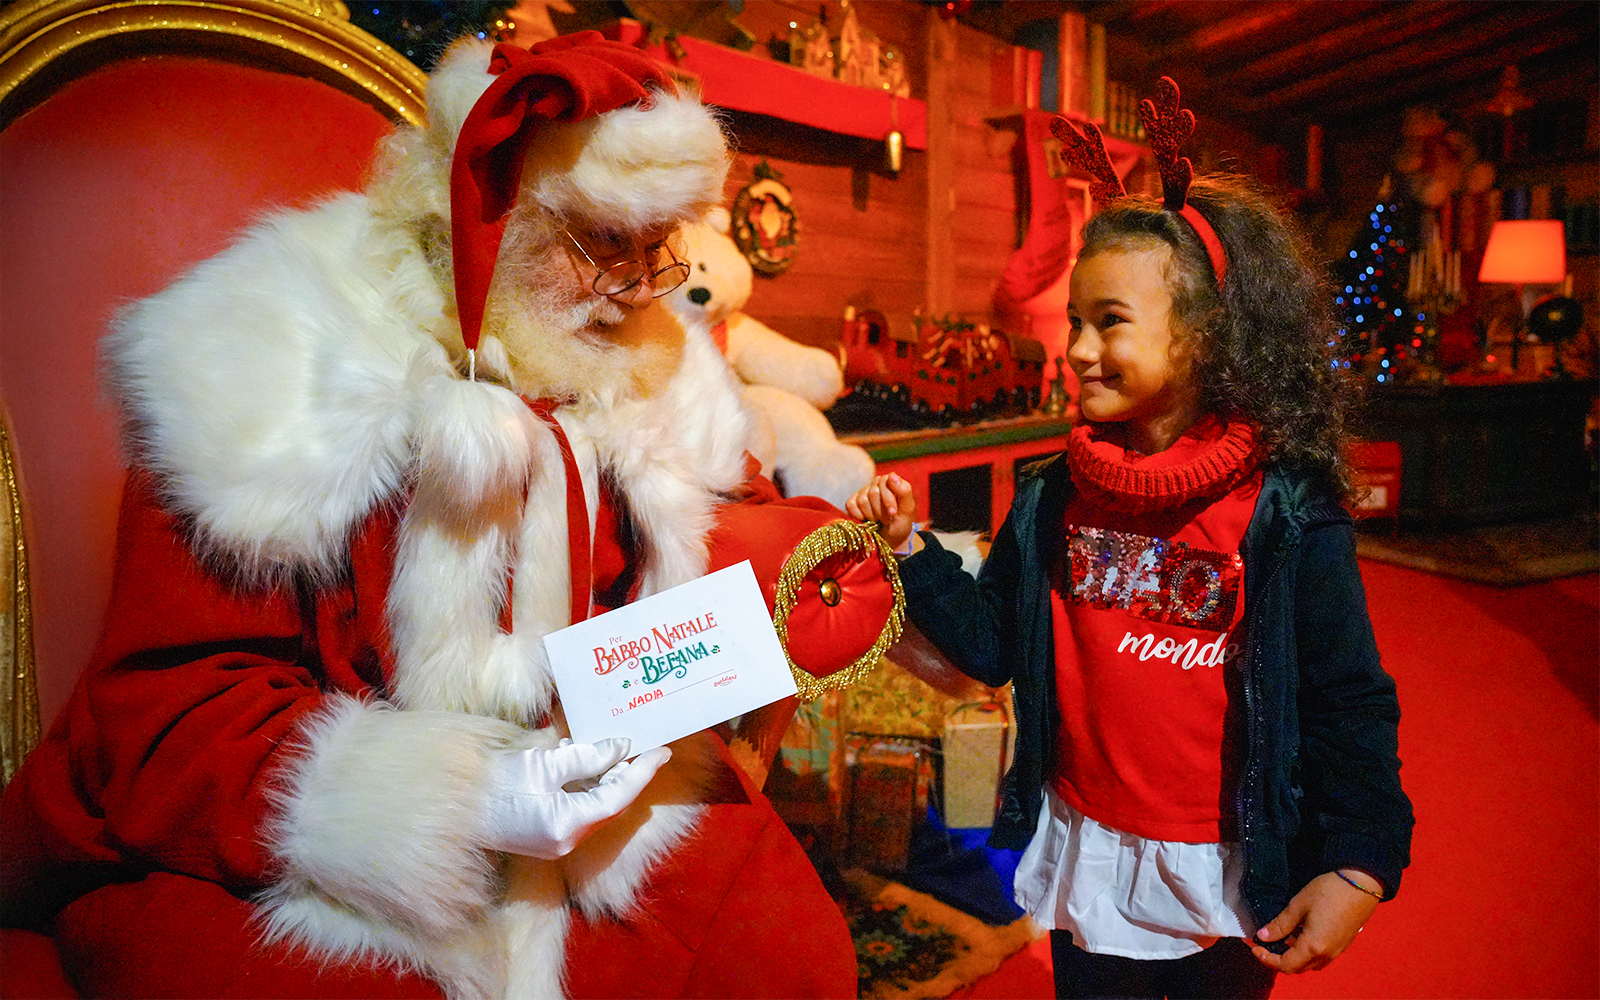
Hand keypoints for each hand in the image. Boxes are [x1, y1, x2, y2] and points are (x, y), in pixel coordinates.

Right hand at [480, 738, 670, 858]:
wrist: (455, 805)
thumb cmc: (495, 784)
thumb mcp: (544, 764)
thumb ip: (586, 757)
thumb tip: (621, 748)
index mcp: (568, 825)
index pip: (618, 796)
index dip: (642, 772)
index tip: (661, 751)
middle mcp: (567, 840)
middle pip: (610, 803)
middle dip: (627, 773)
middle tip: (644, 745)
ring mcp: (556, 840)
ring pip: (596, 805)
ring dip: (607, 777)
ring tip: (616, 748)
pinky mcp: (546, 834)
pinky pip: (579, 808)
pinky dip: (587, 785)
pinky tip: (588, 761)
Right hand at [845, 473, 916, 551]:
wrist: (891, 539)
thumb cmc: (901, 523)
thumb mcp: (908, 509)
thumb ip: (904, 491)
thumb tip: (892, 475)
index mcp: (890, 481)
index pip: (885, 483)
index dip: (888, 500)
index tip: (893, 513)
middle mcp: (875, 483)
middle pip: (873, 493)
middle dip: (881, 511)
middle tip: (887, 520)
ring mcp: (862, 492)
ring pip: (862, 500)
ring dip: (872, 516)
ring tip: (878, 521)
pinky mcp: (852, 502)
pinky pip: (851, 505)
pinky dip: (860, 516)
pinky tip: (866, 520)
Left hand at [1249, 870, 1381, 972]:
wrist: (1361, 883)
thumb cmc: (1329, 891)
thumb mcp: (1298, 905)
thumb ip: (1280, 924)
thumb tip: (1263, 936)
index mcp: (1313, 947)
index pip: (1285, 965)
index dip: (1267, 959)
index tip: (1255, 948)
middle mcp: (1326, 954)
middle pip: (1298, 968)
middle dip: (1278, 959)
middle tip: (1265, 944)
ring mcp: (1337, 950)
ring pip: (1310, 963)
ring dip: (1293, 955)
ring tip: (1282, 936)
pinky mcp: (1343, 944)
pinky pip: (1321, 956)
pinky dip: (1307, 951)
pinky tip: (1300, 933)